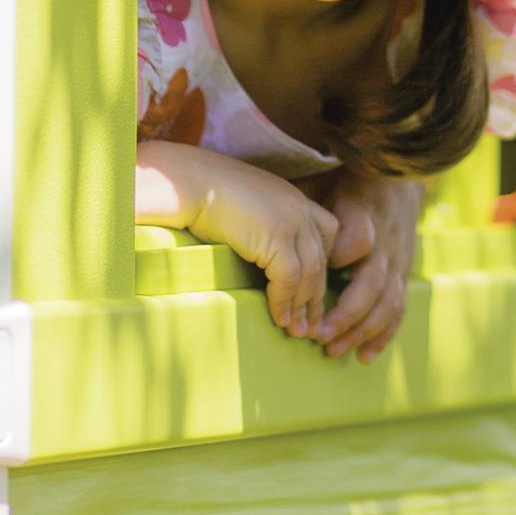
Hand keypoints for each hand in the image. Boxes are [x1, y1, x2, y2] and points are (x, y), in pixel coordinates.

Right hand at [135, 143, 337, 339]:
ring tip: (297, 331)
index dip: (322, 264)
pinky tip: (280, 319)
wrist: (189, 183)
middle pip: (320, 259)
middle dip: (316, 296)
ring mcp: (291, 221)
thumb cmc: (207, 195)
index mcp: (295, 198)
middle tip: (311, 325)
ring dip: (302, 306)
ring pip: (309, 273)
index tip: (312, 291)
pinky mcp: (276, 236)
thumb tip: (264, 257)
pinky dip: (284, 302)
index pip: (327, 233)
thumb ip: (265, 227)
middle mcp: (300, 208)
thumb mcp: (248, 208)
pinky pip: (288, 278)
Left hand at [315, 171, 422, 363]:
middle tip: (317, 337)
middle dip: (345, 314)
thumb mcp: (323, 181)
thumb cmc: (346, 183)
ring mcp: (397, 260)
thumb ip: (301, 202)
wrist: (397, 178)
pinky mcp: (403, 274)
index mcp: (362, 214)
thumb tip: (261, 214)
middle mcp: (385, 241)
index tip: (310, 277)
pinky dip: (383, 336)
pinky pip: (398, 309)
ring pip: (387, 302)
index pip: (355, 240)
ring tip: (333, 351)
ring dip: (361, 331)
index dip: (336, 260)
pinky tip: (364, 357)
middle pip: (372, 283)